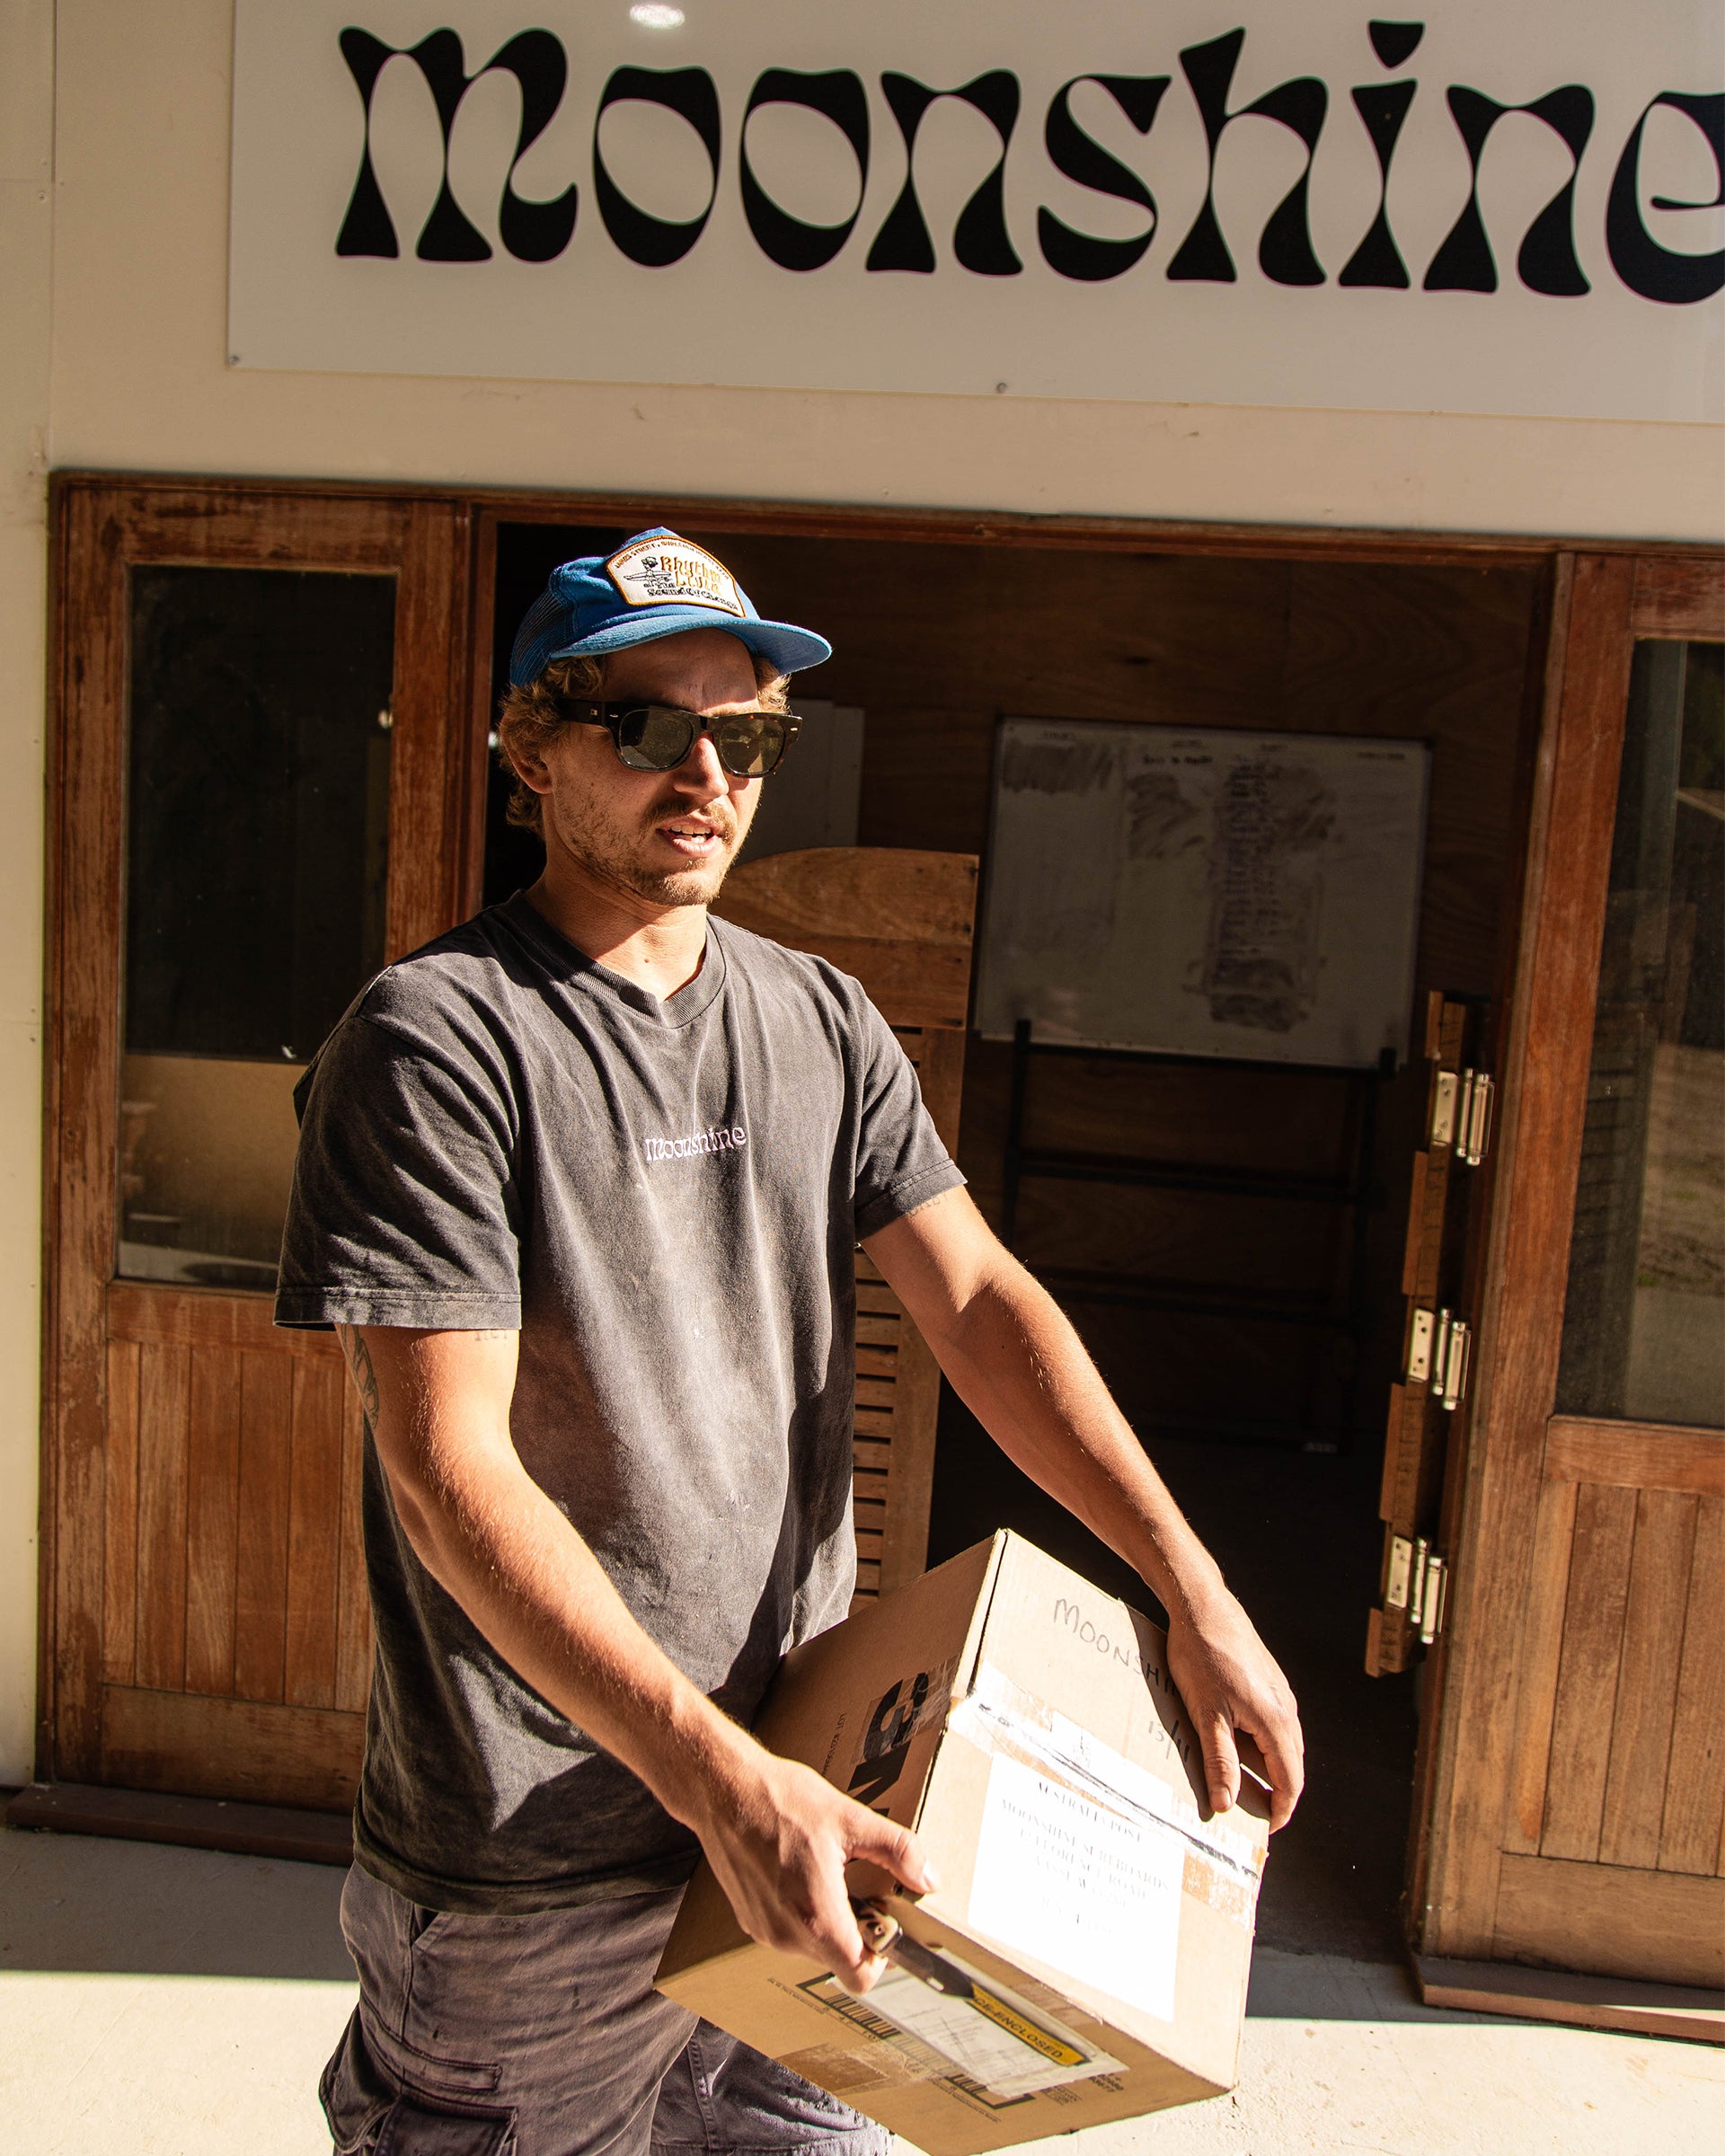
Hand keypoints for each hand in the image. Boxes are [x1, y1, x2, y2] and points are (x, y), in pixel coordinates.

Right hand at [694, 1744, 938, 1992]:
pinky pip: (789, 1934)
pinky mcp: (749, 1921)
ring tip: (828, 1873)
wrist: (723, 1790)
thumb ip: (898, 1852)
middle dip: (856, 1932)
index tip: (884, 1920)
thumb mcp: (850, 1818)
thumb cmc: (782, 1800)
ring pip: (814, 1948)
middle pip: (839, 1961)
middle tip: (860, 1886)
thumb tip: (929, 1879)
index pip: (860, 1977)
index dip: (881, 1956)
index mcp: (817, 1917)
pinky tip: (801, 1872)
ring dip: (829, 1923)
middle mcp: (787, 1935)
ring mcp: (764, 1931)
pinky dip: (802, 1915)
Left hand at [1163, 1582, 1303, 1831]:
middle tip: (1248, 1814)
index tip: (1264, 1831)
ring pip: (1282, 1743)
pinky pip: (1272, 1723)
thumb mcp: (1205, 1714)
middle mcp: (1286, 1709)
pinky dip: (1261, 1744)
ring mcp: (1280, 1693)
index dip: (1280, 1811)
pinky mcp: (1269, 1681)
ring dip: (1267, 1768)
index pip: (1291, 1781)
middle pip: (1291, 1765)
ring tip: (1238, 1783)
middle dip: (1274, 1793)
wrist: (1203, 1606)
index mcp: (1276, 1722)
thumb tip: (1227, 1805)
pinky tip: (1234, 1743)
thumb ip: (1220, 1762)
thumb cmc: (1202, 1657)